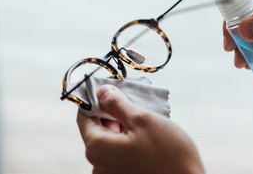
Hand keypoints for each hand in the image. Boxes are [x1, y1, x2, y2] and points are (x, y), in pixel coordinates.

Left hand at [77, 85, 204, 173]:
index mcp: (97, 147)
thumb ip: (117, 104)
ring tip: (143, 117)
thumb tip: (102, 91)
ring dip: (123, 125)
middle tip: (133, 99)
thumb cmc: (168, 153)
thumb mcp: (142, 120)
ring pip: (111, 139)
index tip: (111, 87)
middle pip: (98, 128)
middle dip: (112, 111)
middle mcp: (99, 163)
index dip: (96, 98)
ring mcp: (111, 173)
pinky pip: (119, 152)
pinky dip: (128, 139)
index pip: (84, 116)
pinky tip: (146, 133)